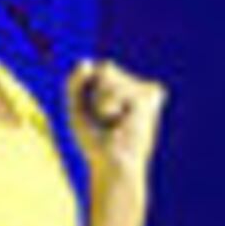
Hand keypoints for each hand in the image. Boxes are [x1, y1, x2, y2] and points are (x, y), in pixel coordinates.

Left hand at [65, 57, 166, 184]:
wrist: (111, 163)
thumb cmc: (95, 141)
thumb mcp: (77, 106)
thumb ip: (75, 81)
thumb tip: (87, 61)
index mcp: (125, 89)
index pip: (98, 69)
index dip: (88, 90)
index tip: (96, 114)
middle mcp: (139, 88)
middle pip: (106, 67)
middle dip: (95, 93)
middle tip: (107, 119)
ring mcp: (146, 91)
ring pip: (110, 75)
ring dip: (101, 101)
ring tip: (115, 121)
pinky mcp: (149, 98)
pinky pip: (115, 87)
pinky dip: (108, 104)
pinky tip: (122, 120)